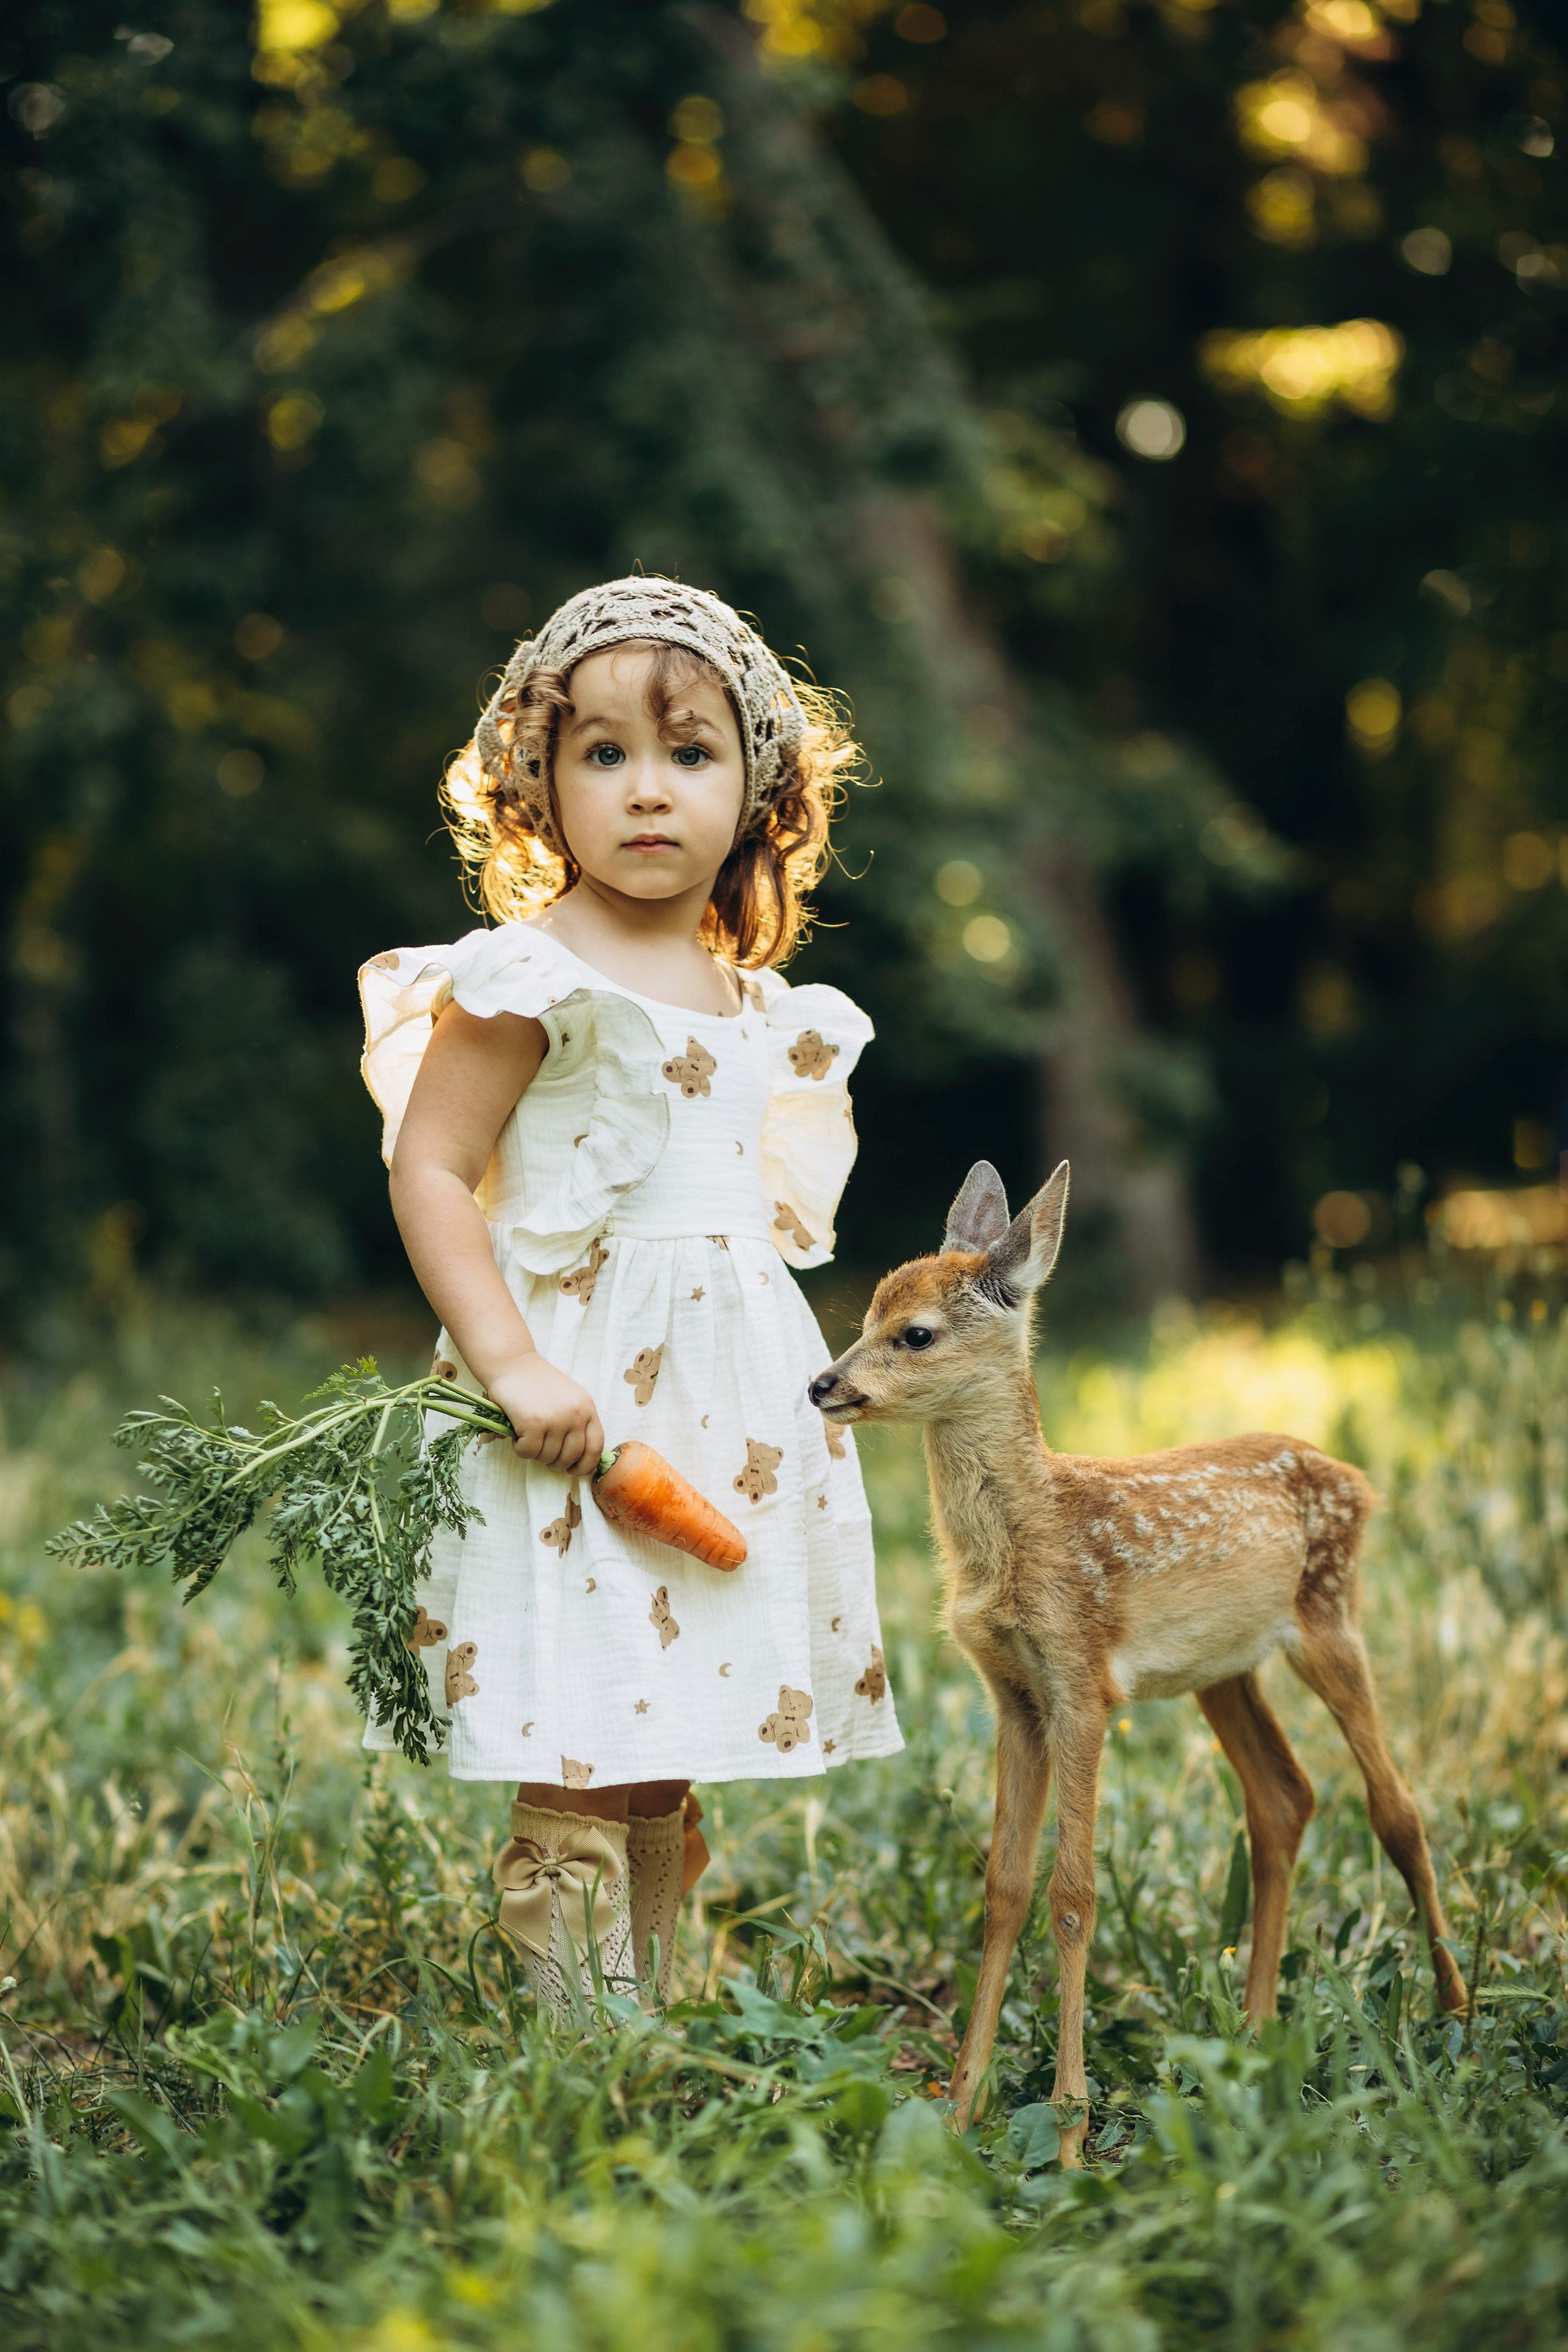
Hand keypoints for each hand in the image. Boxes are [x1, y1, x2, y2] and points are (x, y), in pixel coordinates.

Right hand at [487, 1355, 604, 1472]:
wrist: (512, 1363)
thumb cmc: (537, 1382)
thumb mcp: (568, 1398)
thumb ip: (577, 1422)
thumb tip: (577, 1459)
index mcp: (587, 1408)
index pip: (596, 1447)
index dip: (585, 1465)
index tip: (572, 1470)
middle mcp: (576, 1414)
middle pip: (571, 1457)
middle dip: (554, 1462)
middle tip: (541, 1453)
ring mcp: (556, 1419)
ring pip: (548, 1457)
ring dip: (534, 1454)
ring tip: (527, 1437)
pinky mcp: (534, 1423)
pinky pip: (528, 1452)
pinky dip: (520, 1449)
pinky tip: (516, 1434)